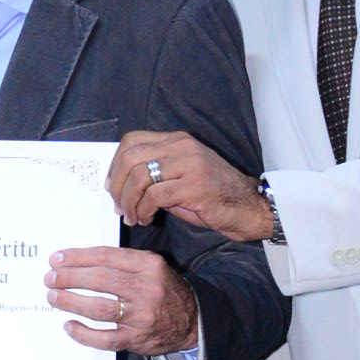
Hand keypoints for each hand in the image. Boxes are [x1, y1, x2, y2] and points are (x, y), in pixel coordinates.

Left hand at [45, 246, 199, 354]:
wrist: (193, 321)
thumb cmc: (164, 290)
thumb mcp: (152, 267)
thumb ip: (122, 262)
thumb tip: (78, 262)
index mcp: (149, 265)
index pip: (105, 257)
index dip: (77, 257)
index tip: (56, 259)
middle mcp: (146, 289)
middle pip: (100, 280)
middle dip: (69, 278)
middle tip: (50, 278)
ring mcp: (142, 316)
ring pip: (99, 308)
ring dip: (70, 302)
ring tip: (53, 298)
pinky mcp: (137, 339)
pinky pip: (105, 339)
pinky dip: (83, 333)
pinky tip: (69, 325)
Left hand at [111, 130, 273, 240]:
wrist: (247, 207)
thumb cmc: (212, 196)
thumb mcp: (180, 176)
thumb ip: (154, 174)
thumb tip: (121, 186)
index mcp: (176, 140)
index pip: (132, 140)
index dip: (115, 165)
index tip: (112, 187)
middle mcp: (182, 147)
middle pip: (130, 157)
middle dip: (117, 186)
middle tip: (118, 207)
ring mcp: (189, 163)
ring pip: (139, 176)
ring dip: (128, 202)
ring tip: (132, 216)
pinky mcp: (194, 185)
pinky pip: (154, 196)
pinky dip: (143, 210)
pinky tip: (146, 219)